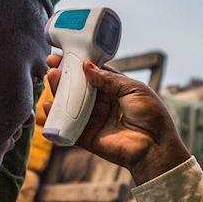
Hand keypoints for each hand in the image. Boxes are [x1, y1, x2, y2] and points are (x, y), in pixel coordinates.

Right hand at [46, 54, 190, 183]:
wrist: (155, 146)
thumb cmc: (151, 115)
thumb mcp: (133, 88)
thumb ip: (109, 79)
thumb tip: (85, 66)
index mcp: (115, 89)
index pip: (92, 74)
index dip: (78, 64)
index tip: (63, 55)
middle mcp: (102, 104)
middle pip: (78, 87)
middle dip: (64, 76)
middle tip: (51, 64)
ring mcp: (93, 120)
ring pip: (71, 104)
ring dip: (58, 92)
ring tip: (51, 78)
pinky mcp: (86, 137)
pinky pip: (68, 126)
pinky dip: (55, 117)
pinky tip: (47, 106)